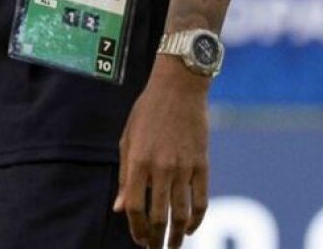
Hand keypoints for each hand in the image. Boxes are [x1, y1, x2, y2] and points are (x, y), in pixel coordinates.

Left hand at [114, 58, 210, 247]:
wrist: (178, 88)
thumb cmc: (147, 112)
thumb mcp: (128, 140)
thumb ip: (125, 177)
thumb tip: (120, 209)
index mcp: (138, 161)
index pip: (136, 208)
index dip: (136, 229)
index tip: (138, 241)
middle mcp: (161, 168)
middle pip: (159, 216)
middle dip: (156, 239)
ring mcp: (184, 167)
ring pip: (182, 214)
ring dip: (177, 236)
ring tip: (174, 247)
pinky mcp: (202, 164)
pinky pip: (201, 200)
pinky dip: (197, 219)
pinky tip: (192, 229)